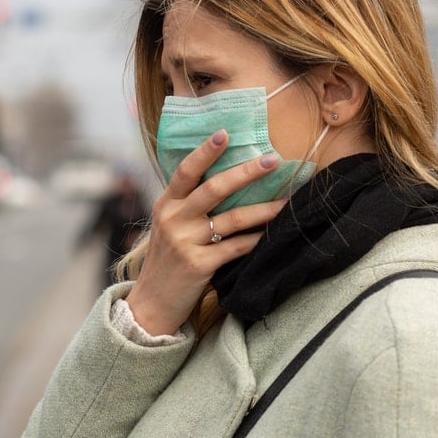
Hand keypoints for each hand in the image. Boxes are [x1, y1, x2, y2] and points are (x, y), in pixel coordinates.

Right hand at [125, 129, 286, 334]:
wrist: (152, 304)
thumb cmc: (168, 261)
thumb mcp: (168, 226)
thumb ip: (187, 205)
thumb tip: (227, 179)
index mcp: (165, 204)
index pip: (185, 171)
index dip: (205, 151)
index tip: (225, 133)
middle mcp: (173, 219)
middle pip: (213, 188)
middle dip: (246, 172)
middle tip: (273, 160)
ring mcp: (184, 242)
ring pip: (232, 219)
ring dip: (264, 209)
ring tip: (286, 202)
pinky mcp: (198, 265)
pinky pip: (236, 247)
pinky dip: (256, 239)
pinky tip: (272, 233)